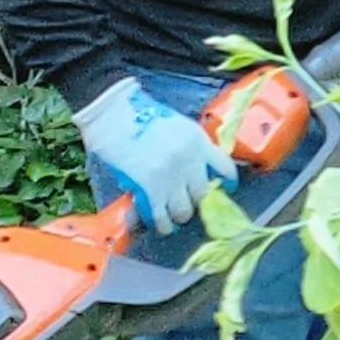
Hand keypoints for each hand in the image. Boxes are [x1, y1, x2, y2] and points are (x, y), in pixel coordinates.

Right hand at [77, 72, 237, 233]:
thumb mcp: (177, 127)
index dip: (227, 182)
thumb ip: (190, 149)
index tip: (225, 189)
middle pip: (204, 194)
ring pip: (185, 211)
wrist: (113, 113)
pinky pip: (162, 217)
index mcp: (199, 141)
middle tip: (188, 202)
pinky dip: (163, 225)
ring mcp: (171, 176)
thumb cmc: (141, 116)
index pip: (225, 167)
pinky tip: (161, 225)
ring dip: (179, 215)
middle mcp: (190, 160)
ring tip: (173, 215)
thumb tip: (194, 175)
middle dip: (197, 202)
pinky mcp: (150, 188)